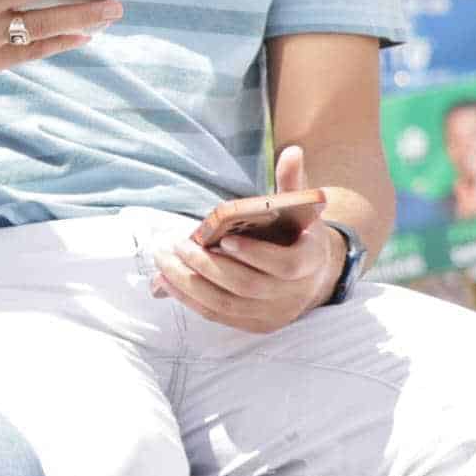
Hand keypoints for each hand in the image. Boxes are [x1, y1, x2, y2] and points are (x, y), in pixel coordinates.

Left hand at [153, 147, 343, 334]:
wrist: (312, 274)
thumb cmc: (296, 234)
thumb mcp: (299, 209)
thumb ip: (292, 183)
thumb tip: (291, 151)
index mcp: (310, 261)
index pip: (285, 265)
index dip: (255, 254)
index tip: (224, 238)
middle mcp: (294, 293)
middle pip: (246, 286)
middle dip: (207, 266)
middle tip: (177, 244)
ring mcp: (273, 314)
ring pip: (226, 304)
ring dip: (189, 284)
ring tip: (163, 260)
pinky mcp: (254, 325)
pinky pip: (217, 316)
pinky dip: (189, 300)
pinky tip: (167, 281)